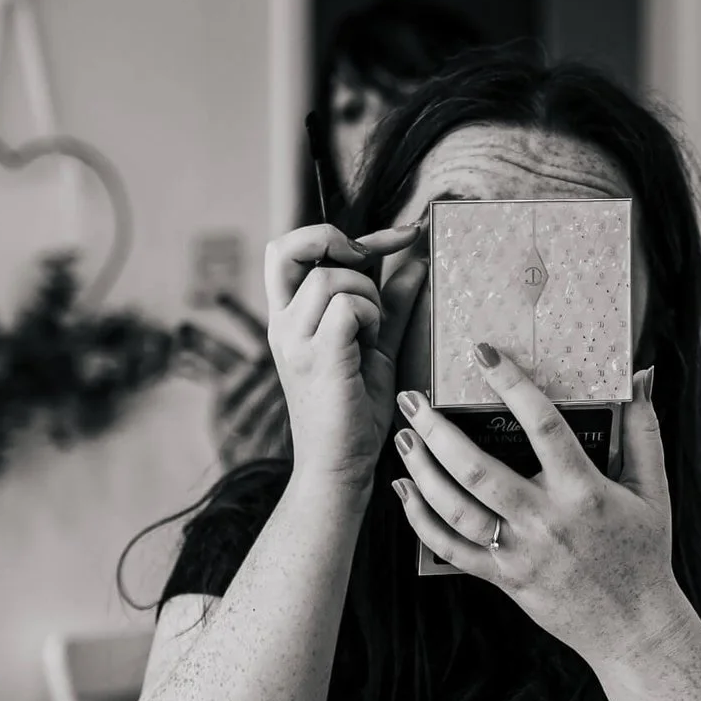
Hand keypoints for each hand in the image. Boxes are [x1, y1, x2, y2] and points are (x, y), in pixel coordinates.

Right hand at [263, 222, 426, 494]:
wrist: (340, 468)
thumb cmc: (355, 413)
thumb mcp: (375, 346)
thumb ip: (392, 303)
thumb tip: (417, 262)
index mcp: (290, 318)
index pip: (294, 249)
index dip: (346, 233)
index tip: (401, 235)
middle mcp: (283, 324)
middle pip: (287, 247)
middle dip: (333, 239)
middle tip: (369, 260)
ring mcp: (294, 340)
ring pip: (331, 277)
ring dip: (367, 294)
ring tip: (372, 333)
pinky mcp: (316, 357)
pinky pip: (345, 306)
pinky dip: (369, 316)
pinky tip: (370, 346)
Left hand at [389, 347, 682, 662]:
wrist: (633, 627)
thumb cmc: (644, 552)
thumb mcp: (653, 489)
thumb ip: (644, 429)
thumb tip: (641, 375)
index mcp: (583, 491)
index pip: (543, 426)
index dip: (512, 384)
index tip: (484, 352)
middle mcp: (545, 521)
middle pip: (478, 470)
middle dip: (438, 431)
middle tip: (411, 398)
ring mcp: (519, 553)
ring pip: (456, 509)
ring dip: (422, 471)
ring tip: (402, 436)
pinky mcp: (502, 578)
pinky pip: (452, 550)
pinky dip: (421, 521)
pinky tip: (403, 491)